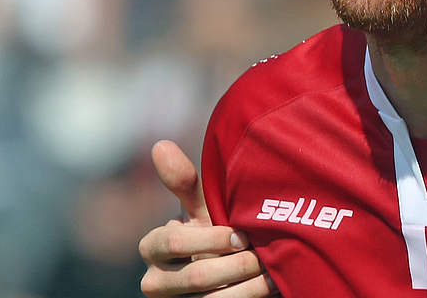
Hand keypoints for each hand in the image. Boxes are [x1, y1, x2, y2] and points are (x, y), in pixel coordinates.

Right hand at [138, 140, 277, 296]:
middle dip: (236, 264)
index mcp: (152, 247)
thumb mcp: (203, 209)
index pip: (172, 241)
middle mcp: (154, 281)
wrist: (231, 272)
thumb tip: (159, 144)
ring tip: (273, 271)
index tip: (242, 234)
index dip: (210, 238)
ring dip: (248, 285)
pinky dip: (250, 297)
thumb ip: (184, 182)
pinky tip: (272, 285)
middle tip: (263, 254)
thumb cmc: (216, 231)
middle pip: (196, 276)